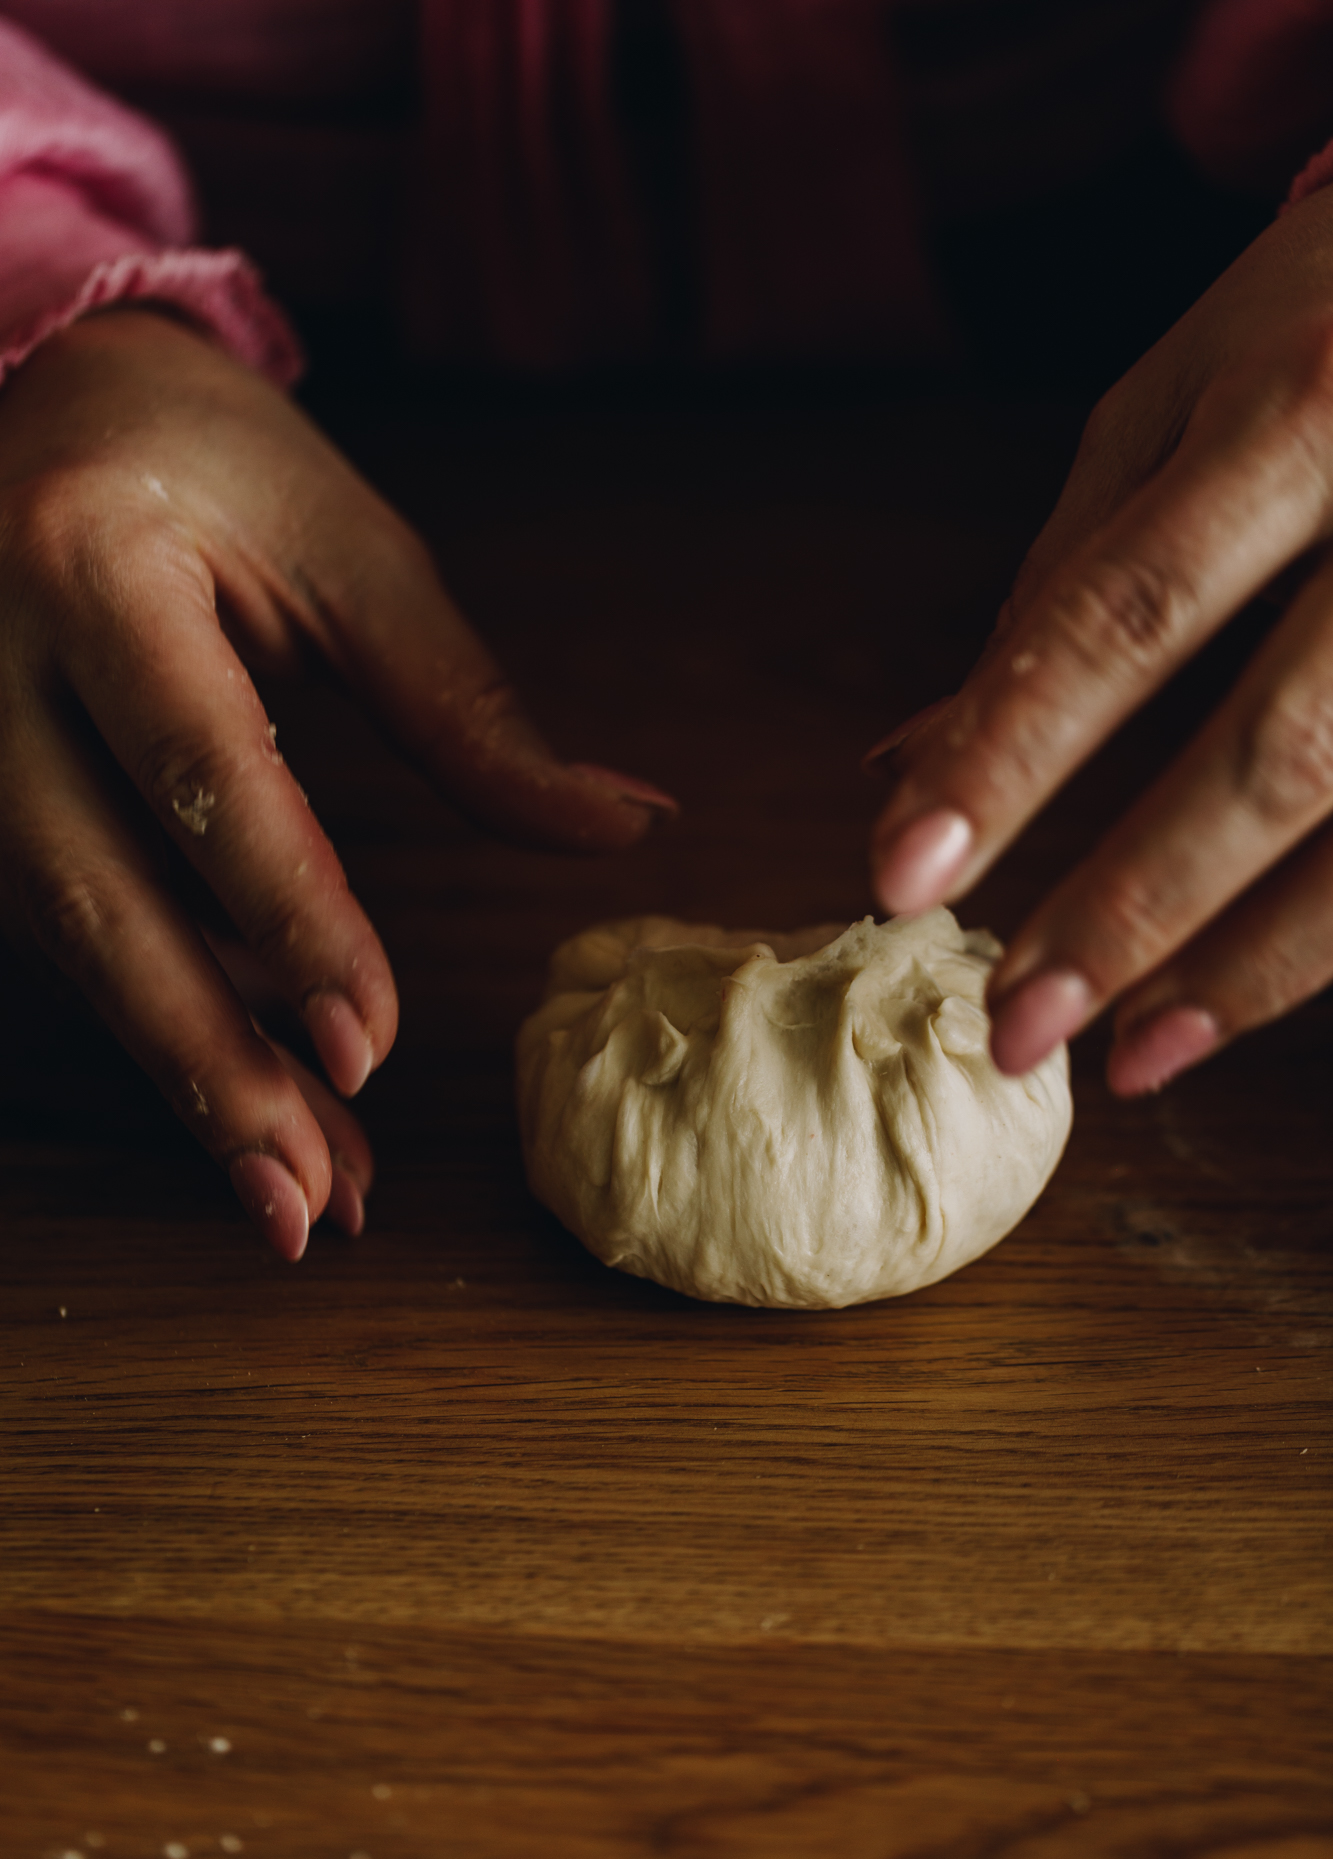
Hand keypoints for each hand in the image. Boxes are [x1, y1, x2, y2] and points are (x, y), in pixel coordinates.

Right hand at [0, 309, 672, 1255]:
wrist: (33, 397)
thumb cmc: (209, 464)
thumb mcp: (349, 551)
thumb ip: (467, 706)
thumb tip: (628, 826)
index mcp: (90, 565)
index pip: (197, 766)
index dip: (287, 914)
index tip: (373, 1042)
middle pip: (90, 896)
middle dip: (206, 1060)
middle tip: (307, 1196)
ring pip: (68, 942)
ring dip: (189, 1074)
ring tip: (302, 1190)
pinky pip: (57, 933)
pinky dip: (160, 1022)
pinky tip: (246, 1100)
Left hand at [868, 184, 1332, 1095]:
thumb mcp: (1185, 401)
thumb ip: (1059, 583)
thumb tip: (911, 764)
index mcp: (1297, 407)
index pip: (1126, 609)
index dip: (1011, 752)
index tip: (901, 876)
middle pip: (1274, 749)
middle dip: (1133, 904)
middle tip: (1016, 1023)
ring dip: (1255, 963)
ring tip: (1132, 1058)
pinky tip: (1248, 998)